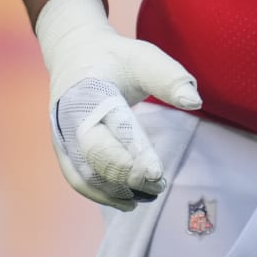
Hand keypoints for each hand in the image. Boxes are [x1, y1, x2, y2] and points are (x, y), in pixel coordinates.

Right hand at [36, 0, 201, 209]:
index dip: (134, 151)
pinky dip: (102, 194)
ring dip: (117, 190)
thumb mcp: (144, 57)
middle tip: (159, 184)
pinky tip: (129, 201)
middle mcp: (70, 114)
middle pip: (96, 153)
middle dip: (127, 174)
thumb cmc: (116, 58)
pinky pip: (79, 178)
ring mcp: (62, 134)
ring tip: (151, 194)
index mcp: (91, 88)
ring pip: (85, 172)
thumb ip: (169, 78)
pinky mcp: (63, 149)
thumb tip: (194, 102)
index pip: (114, 124)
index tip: (157, 172)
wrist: (75, 55)